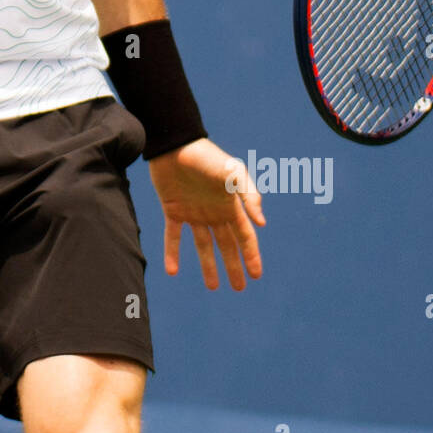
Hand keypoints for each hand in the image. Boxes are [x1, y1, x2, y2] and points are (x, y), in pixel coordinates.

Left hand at [147, 138, 264, 290]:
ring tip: (212, 287)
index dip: (251, 256)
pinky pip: (173, 236)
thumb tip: (261, 223)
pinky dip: (172, 252)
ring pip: (203, 245)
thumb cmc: (206, 156)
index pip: (245, 236)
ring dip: (208, 265)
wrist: (174, 144)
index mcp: (230, 205)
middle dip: (234, 266)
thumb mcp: (232, 172)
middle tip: (239, 288)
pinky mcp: (173, 209)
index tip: (256, 276)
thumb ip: (248, 195)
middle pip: (227, 245)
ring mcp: (194, 212)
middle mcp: (214, 212)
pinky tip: (172, 271)